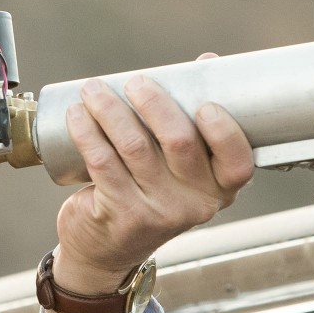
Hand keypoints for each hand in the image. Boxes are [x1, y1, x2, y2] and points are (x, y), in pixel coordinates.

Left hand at [53, 55, 254, 291]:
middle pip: (180, 142)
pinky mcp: (120, 213)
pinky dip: (86, 132)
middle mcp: (194, 204)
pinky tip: (76, 115)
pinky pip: (102, 162)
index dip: (223, 131)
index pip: (237, 162)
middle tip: (134, 82)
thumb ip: (194, 120)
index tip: (204, 103)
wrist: (108, 250)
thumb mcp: (182, 170)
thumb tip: (206, 62)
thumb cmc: (151, 194)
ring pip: (135, 146)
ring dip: (110, 110)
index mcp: (219, 188)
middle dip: (154, 102)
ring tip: (93, 90)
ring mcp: (157, 211)